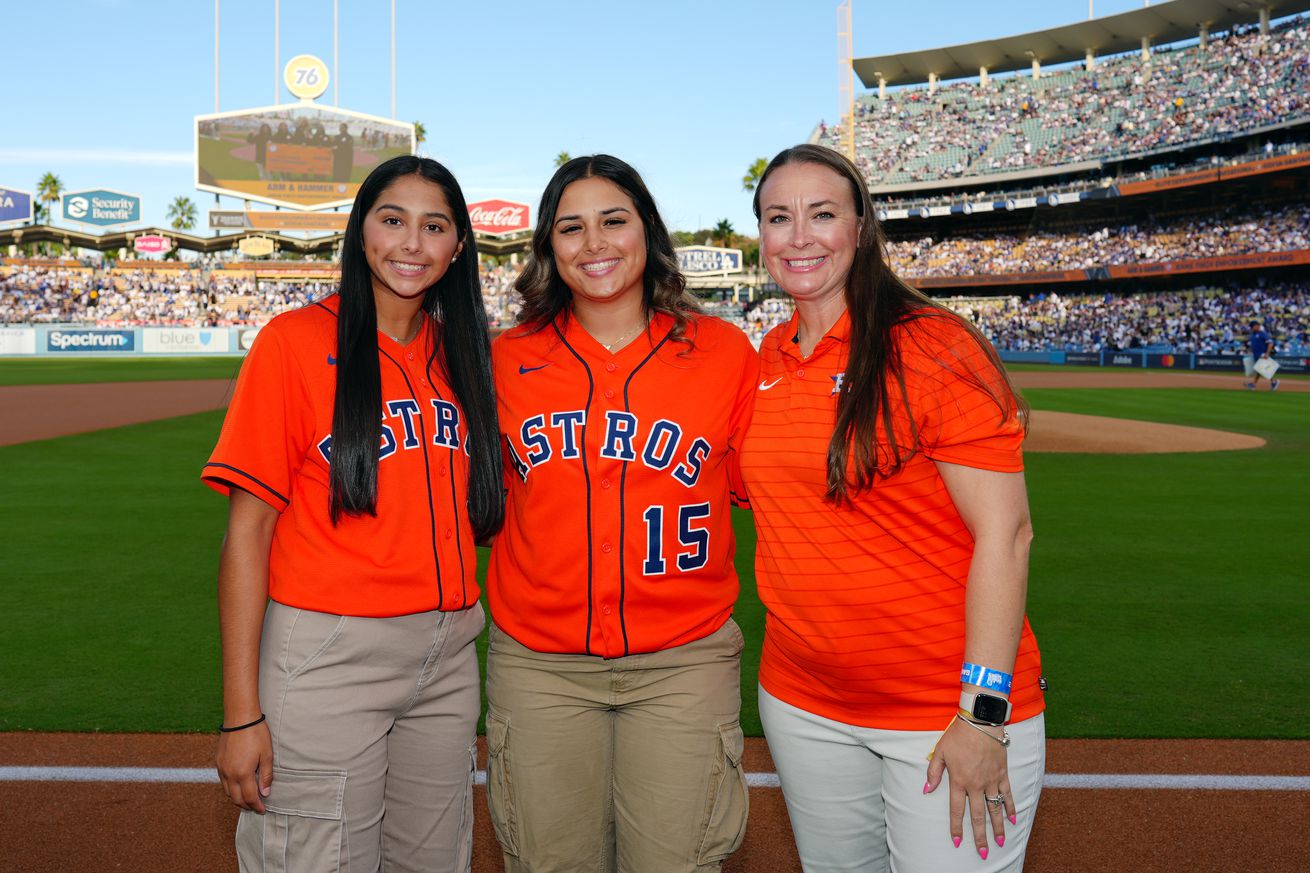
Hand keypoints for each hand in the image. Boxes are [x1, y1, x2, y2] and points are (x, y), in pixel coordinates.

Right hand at [216, 721, 272, 812]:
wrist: (239, 718)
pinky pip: (223, 782)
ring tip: (248, 798)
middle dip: (246, 805)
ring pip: (227, 792)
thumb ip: (265, 776)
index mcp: (242, 774)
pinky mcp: (218, 762)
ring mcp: (221, 769)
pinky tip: (238, 785)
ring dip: (237, 798)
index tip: (262, 810)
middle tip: (256, 807)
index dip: (256, 806)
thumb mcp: (266, 755)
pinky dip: (230, 788)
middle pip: (236, 799)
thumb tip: (265, 793)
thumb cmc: (256, 734)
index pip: (249, 798)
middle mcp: (229, 774)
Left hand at [925, 717, 1014, 857]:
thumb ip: (933, 772)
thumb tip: (926, 790)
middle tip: (984, 852)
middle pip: (978, 815)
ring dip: (998, 827)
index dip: (956, 827)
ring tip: (1000, 842)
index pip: (956, 810)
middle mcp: (976, 784)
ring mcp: (991, 780)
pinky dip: (1010, 807)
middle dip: (980, 836)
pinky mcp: (1002, 773)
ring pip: (995, 808)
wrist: (981, 721)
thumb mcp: (940, 751)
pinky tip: (1013, 819)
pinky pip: (1007, 794)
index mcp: (958, 780)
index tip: (957, 841)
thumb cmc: (958, 735)